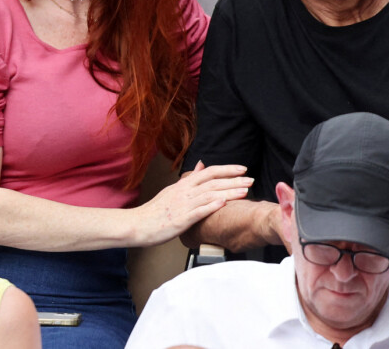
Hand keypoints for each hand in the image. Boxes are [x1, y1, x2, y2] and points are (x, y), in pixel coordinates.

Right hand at [133, 161, 252, 246]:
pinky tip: (223, 203)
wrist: (138, 224)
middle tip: (250, 179)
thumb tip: (201, 165)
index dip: (226, 169)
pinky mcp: (181, 219)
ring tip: (245, 191)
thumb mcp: (172, 190)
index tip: (242, 169)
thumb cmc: (156, 211)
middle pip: (212, 182)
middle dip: (233, 180)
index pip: (208, 172)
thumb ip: (189, 179)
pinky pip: (198, 211)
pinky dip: (211, 206)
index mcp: (183, 185)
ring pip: (209, 195)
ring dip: (228, 192)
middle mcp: (184, 192)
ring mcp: (183, 205)